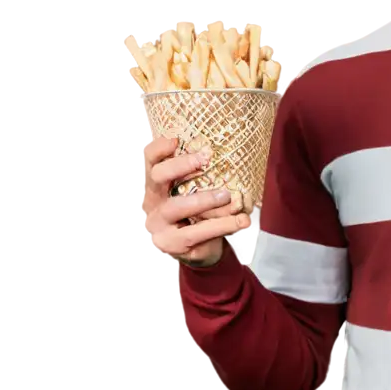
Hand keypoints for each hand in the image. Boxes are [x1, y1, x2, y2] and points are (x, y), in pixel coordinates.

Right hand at [138, 136, 251, 267]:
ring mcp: (157, 225)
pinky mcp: (171, 244)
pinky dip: (222, 225)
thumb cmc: (198, 214)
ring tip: (227, 196)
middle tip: (205, 158)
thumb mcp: (198, 193)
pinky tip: (241, 221)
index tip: (175, 140)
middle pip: (156, 177)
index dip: (158, 149)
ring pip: (177, 207)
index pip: (150, 162)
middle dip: (180, 165)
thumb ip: (203, 177)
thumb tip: (223, 155)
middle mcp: (151, 202)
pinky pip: (197, 233)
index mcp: (155, 185)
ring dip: (204, 199)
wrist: (197, 250)